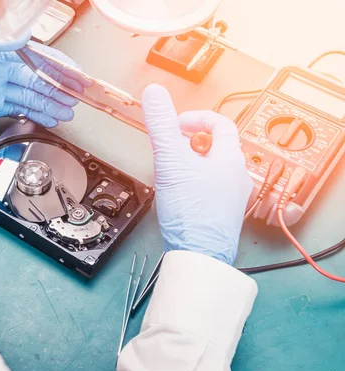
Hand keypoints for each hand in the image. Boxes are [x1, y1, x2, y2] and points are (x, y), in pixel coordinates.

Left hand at [0, 35, 84, 128]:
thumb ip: (2, 40)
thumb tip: (24, 34)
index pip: (36, 56)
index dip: (58, 65)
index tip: (75, 74)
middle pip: (37, 78)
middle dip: (58, 88)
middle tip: (76, 96)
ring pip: (30, 96)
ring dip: (50, 104)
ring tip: (67, 111)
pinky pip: (17, 108)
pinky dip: (34, 114)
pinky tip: (48, 118)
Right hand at [141, 84, 252, 264]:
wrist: (199, 255)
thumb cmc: (192, 212)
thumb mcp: (171, 160)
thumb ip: (161, 124)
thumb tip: (155, 93)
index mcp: (230, 159)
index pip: (220, 124)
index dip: (196, 118)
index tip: (176, 124)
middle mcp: (237, 177)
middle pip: (215, 147)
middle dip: (189, 143)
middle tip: (170, 149)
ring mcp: (231, 198)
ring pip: (211, 169)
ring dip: (190, 164)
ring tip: (171, 172)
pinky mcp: (221, 216)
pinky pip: (209, 190)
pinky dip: (193, 185)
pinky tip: (178, 196)